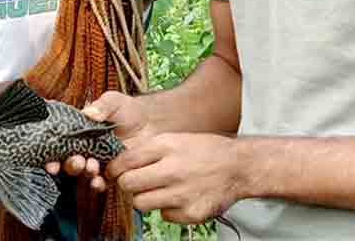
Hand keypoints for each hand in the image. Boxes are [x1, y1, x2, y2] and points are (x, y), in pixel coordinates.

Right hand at [44, 91, 153, 191]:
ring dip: (83, 172)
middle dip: (69, 164)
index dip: (50, 153)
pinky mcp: (110, 173)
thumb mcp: (113, 101)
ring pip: (82, 172)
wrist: (151, 123)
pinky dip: (97, 184)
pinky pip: (99, 182)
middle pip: (67, 161)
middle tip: (78, 161)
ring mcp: (96, 162)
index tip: (50, 160)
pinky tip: (99, 182)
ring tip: (92, 166)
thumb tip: (89, 113)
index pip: (58, 144)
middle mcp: (83, 148)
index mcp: (78, 132)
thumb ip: (102, 105)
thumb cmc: (128, 110)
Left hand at [109, 132, 243, 225]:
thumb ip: (148, 151)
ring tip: (159, 190)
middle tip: (136, 182)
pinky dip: (167, 209)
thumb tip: (120, 164)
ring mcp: (182, 194)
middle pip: (128, 184)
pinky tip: (179, 198)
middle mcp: (173, 170)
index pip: (125, 161)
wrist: (239, 167)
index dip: (115, 169)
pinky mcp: (190, 213)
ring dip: (145, 198)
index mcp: (166, 147)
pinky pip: (163, 215)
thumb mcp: (175, 139)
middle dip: (127, 184)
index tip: (114, 172)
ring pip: (141, 203)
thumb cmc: (205, 151)